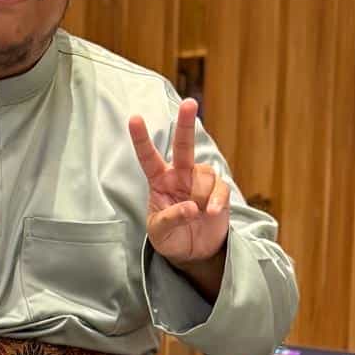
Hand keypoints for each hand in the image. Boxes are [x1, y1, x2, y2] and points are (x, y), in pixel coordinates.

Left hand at [127, 97, 230, 268]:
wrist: (193, 252)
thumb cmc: (170, 237)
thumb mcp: (160, 233)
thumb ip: (170, 219)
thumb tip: (191, 208)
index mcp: (159, 180)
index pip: (148, 157)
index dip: (141, 139)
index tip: (133, 118)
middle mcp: (180, 174)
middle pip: (184, 145)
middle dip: (186, 123)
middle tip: (189, 103)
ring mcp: (200, 181)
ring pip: (205, 174)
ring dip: (201, 195)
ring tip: (199, 214)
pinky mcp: (219, 191)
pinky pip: (221, 188)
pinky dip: (217, 201)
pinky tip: (211, 213)